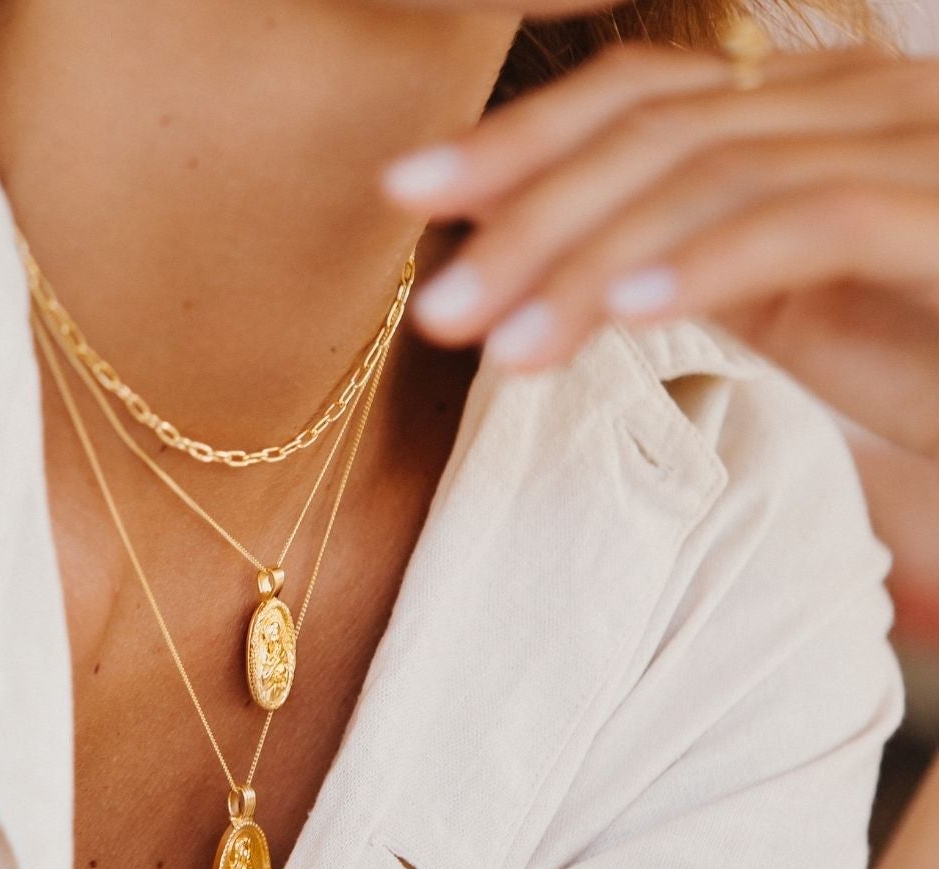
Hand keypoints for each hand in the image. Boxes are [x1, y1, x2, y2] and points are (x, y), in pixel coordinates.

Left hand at [385, 45, 938, 462]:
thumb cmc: (936, 343)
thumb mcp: (794, 298)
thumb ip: (701, 259)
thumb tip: (583, 270)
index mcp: (801, 110)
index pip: (635, 99)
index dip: (516, 140)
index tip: (408, 193)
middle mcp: (852, 99)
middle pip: (651, 130)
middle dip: (525, 216)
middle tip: (438, 305)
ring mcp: (907, 143)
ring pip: (708, 178)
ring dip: (586, 264)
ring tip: (497, 344)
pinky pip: (806, 223)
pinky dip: (705, 265)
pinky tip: (624, 317)